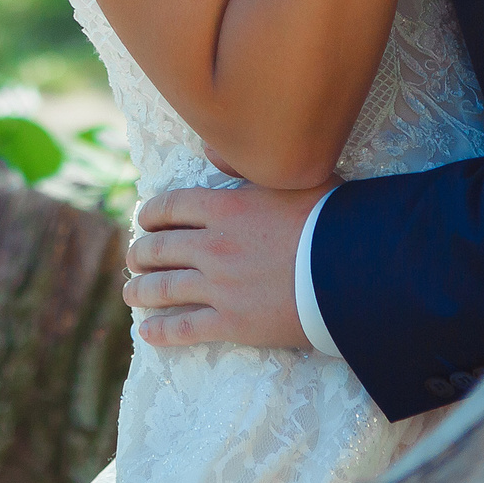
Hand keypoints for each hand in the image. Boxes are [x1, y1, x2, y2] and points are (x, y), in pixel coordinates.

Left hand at [122, 182, 332, 348]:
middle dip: (140, 253)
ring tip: (130, 292)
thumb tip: (209, 150)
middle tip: (134, 258)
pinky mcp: (232, 323)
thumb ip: (245, 164)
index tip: (143, 220)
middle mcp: (213, 246)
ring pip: (164, 288)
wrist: (353, 271)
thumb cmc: (331, 219)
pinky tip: (147, 333)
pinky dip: (161, 331)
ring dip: (141, 291)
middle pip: (160, 249)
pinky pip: (185, 328)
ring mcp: (219, 287)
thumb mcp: (293, 177)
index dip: (150, 215)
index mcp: (225, 208)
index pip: (170, 208)